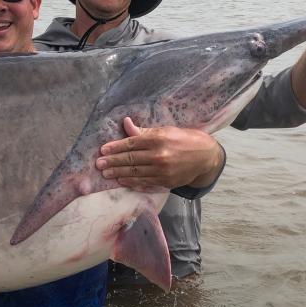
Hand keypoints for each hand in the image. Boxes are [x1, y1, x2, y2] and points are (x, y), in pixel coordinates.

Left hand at [95, 117, 222, 189]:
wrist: (206, 157)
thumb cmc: (184, 139)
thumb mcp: (166, 130)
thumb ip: (145, 131)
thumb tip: (126, 123)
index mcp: (158, 139)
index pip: (131, 143)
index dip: (115, 147)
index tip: (102, 150)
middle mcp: (159, 155)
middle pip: (130, 159)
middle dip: (113, 162)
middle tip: (99, 164)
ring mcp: (162, 171)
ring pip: (135, 173)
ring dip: (119, 173)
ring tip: (106, 174)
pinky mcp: (166, 182)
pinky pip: (145, 183)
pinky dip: (132, 182)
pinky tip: (122, 181)